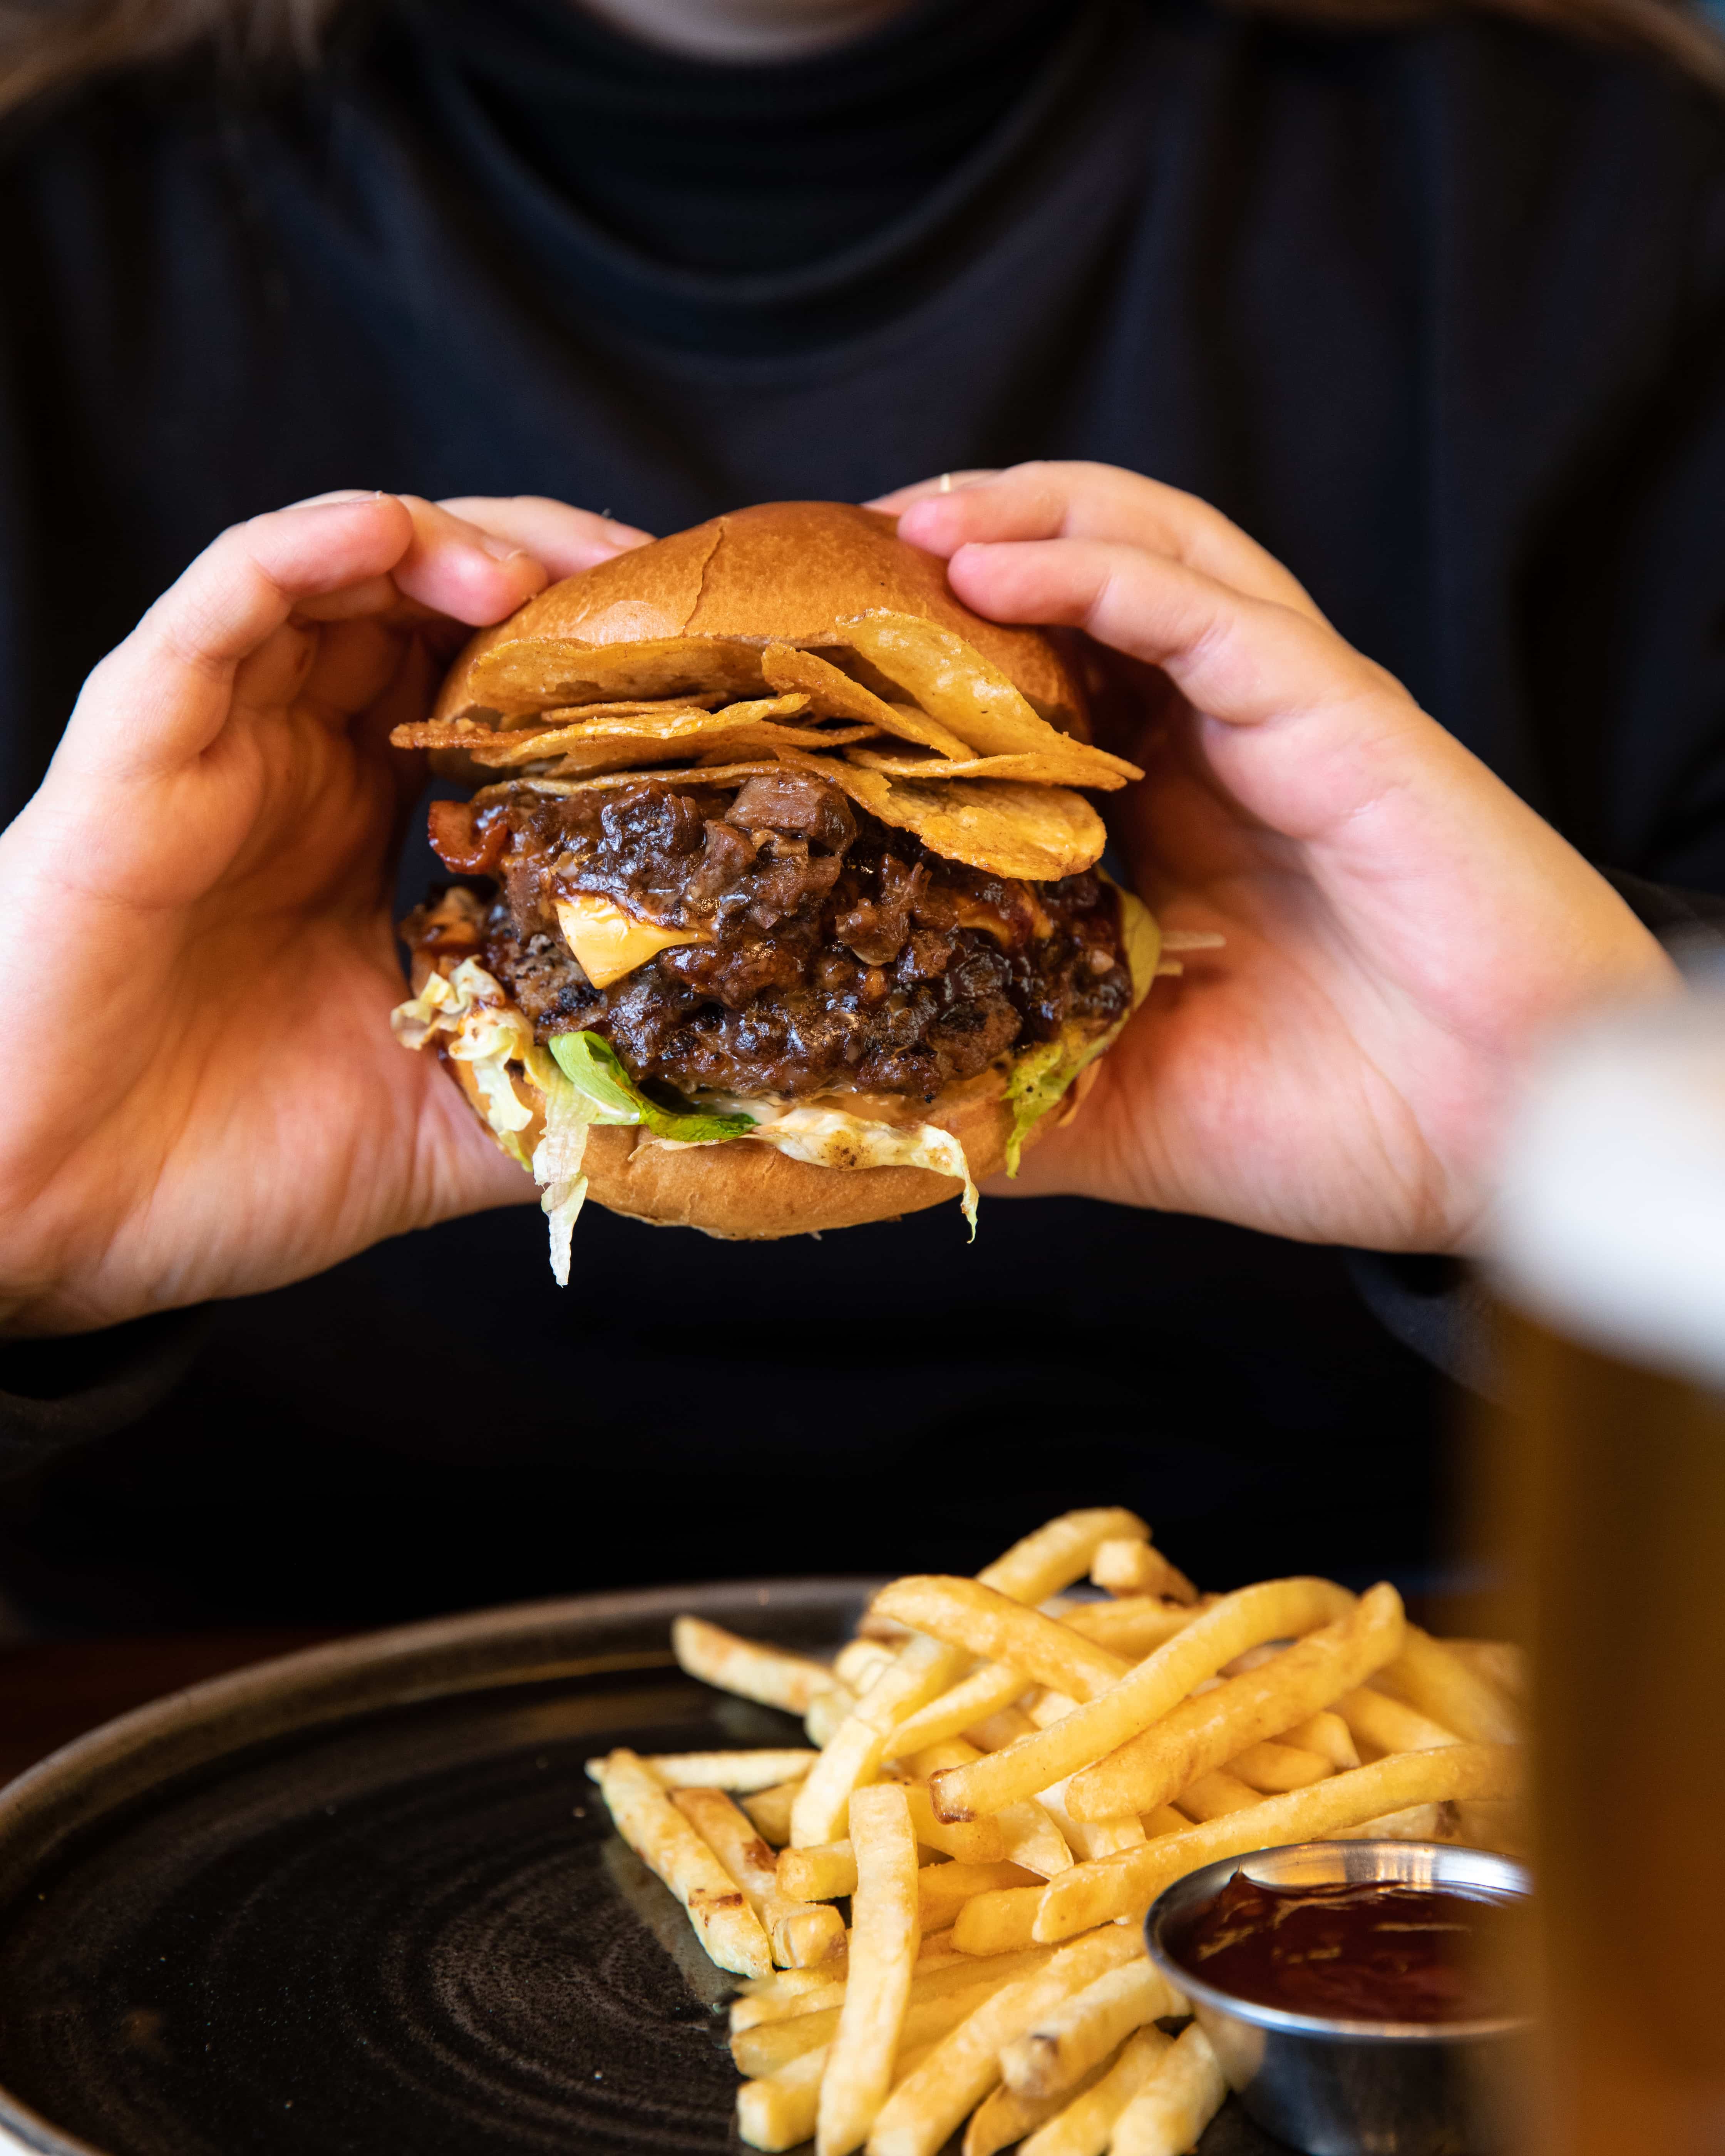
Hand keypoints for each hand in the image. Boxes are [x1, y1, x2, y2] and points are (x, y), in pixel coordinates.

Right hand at [0, 491, 649, 1332]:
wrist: (54, 1222)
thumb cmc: (225, 1168)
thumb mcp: (446, 1127)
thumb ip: (561, 1087)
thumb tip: (706, 1095)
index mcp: (365, 836)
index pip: (490, 700)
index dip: (589, 670)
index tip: (700, 669)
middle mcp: (297, 769)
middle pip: (432, 610)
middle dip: (551, 577)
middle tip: (658, 585)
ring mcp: (217, 747)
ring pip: (338, 578)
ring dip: (455, 544)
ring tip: (558, 567)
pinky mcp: (136, 748)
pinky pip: (217, 607)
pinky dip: (306, 552)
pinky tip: (393, 535)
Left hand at [878, 462, 1676, 1251]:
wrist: (1494, 1144)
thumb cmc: (1332, 1120)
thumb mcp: (1115, 1110)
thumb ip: (1002, 1092)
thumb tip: (860, 1123)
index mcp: (1169, 818)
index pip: (1046, 679)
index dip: (939, 642)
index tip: (824, 642)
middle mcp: (1219, 747)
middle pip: (1091, 577)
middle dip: (972, 537)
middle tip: (852, 545)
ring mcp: (1281, 718)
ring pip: (1153, 549)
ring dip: (1026, 515)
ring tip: (909, 518)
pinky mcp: (1340, 714)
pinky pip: (1210, 610)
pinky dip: (1099, 570)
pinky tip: (991, 565)